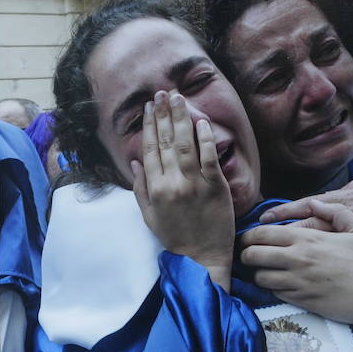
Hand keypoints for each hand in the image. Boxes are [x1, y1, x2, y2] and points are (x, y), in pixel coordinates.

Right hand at [131, 90, 234, 288]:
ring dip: (181, 118)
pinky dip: (205, 138)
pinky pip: (209, 157)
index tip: (149, 108)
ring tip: (178, 98)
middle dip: (163, 115)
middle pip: (166, 142)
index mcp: (155, 189)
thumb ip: (140, 188)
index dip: (149, 126)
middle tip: (163, 94)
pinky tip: (201, 121)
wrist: (202, 257)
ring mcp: (195, 184)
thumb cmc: (175, 237)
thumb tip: (136, 162)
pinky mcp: (216, 187)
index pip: (150, 150)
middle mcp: (173, 183)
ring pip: (186, 144)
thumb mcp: (149, 216)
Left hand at [240, 199, 352, 326]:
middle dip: (246, 255)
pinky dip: (273, 289)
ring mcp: (298, 282)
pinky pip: (274, 293)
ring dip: (258, 274)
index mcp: (308, 239)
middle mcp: (298, 259)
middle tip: (251, 256)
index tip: (249, 239)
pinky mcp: (302, 301)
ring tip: (266, 271)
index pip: (262, 234)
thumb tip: (315, 203)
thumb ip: (334, 212)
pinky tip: (282, 284)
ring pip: (259, 277)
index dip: (249, 236)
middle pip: (252, 255)